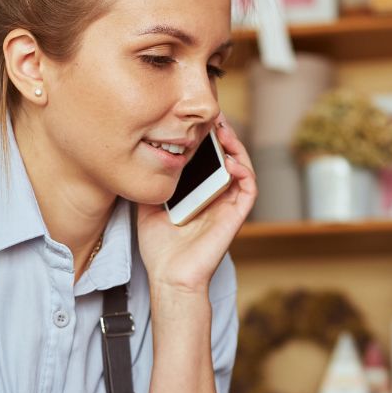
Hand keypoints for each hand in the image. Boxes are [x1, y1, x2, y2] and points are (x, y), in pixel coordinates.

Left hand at [136, 116, 256, 292]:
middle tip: (213, 116)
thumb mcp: (148, 205)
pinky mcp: (237, 216)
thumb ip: (152, 183)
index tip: (195, 120)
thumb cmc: (160, 248)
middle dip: (223, 134)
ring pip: (242, 167)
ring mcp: (228, 206)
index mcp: (200, 193)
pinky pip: (249, 188)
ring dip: (236, 146)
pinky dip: (243, 170)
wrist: (169, 277)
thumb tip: (142, 158)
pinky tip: (229, 159)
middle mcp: (217, 197)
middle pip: (228, 157)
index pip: (209, 159)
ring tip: (223, 129)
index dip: (207, 138)